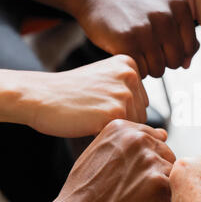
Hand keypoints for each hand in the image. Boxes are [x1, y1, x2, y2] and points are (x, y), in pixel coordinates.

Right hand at [0, 120, 174, 201]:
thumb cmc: (83, 195)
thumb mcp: (98, 155)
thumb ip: (129, 142)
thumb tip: (163, 133)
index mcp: (121, 128)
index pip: (153, 138)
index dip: (144, 161)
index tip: (129, 173)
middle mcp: (136, 138)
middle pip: (165, 154)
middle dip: (155, 172)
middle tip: (132, 190)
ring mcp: (148, 159)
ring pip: (171, 172)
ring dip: (159, 187)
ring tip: (134, 199)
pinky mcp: (159, 182)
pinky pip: (174, 189)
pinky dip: (162, 201)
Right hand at [24, 55, 148, 137]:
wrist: (37, 95)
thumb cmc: (68, 93)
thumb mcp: (105, 81)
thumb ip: (130, 94)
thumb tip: (163, 132)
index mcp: (129, 64)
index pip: (141, 102)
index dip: (120, 110)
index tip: (97, 102)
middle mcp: (130, 76)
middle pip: (141, 116)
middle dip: (120, 121)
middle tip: (92, 111)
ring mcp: (124, 94)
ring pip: (134, 128)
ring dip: (114, 130)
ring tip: (90, 117)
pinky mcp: (115, 113)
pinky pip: (122, 135)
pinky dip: (106, 136)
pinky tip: (88, 124)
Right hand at [76, 0, 198, 76]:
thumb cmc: (134, 9)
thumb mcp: (164, 11)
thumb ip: (182, 35)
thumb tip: (187, 65)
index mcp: (180, 6)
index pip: (190, 48)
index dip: (175, 52)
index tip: (160, 42)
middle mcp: (166, 16)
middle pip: (176, 62)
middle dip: (162, 62)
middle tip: (146, 48)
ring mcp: (146, 29)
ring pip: (159, 70)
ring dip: (147, 67)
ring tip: (136, 49)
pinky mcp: (127, 42)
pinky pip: (142, 71)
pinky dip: (134, 67)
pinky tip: (125, 52)